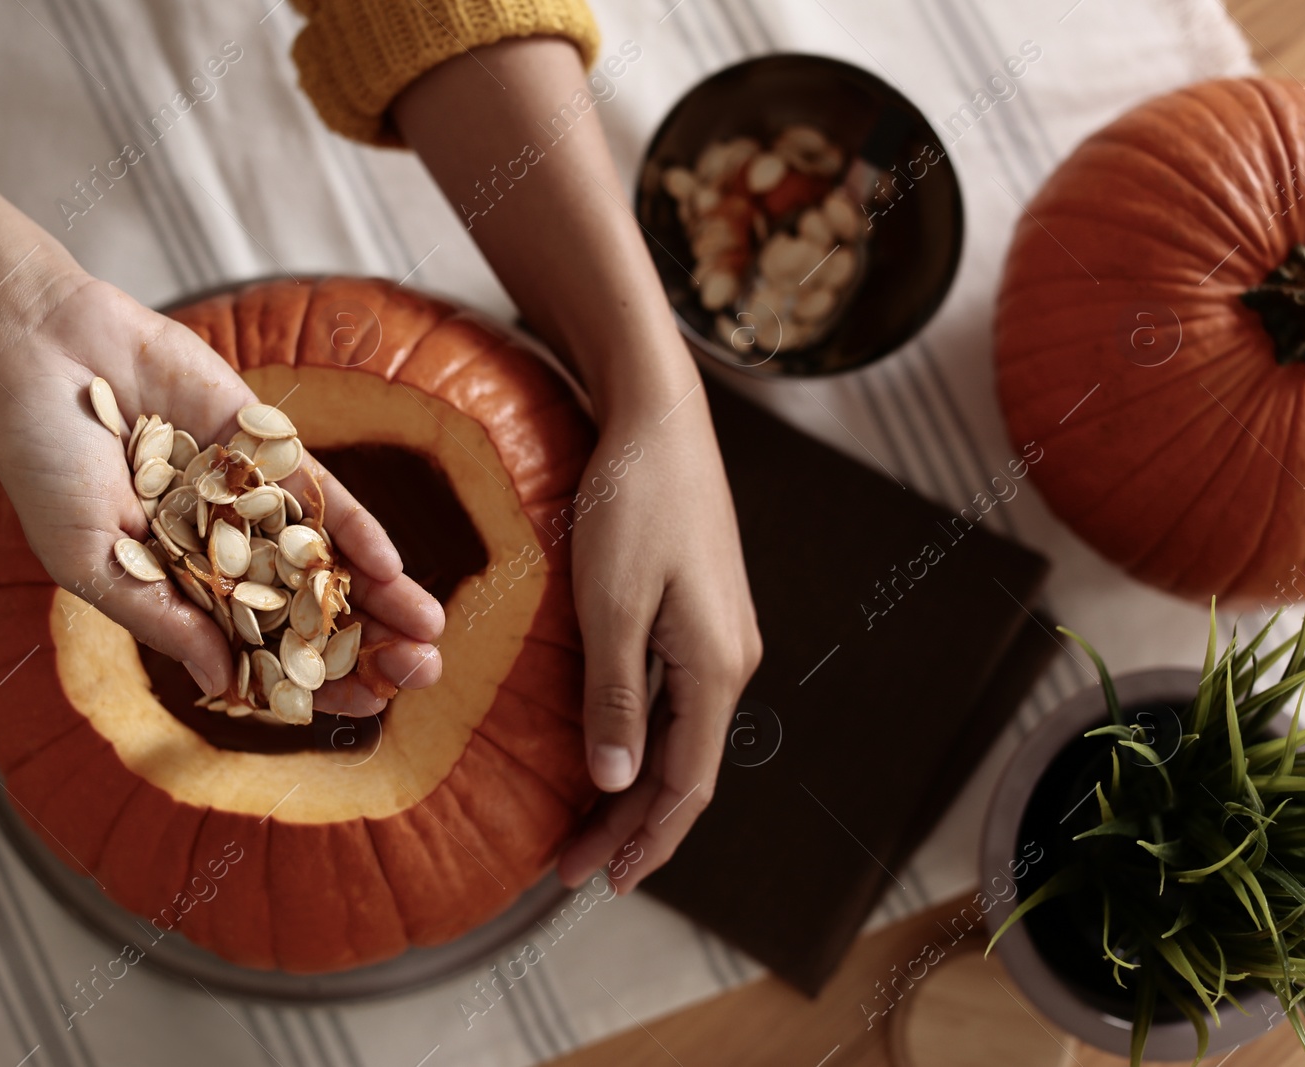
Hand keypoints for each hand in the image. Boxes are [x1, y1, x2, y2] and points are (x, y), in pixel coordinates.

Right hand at [0, 276, 445, 709]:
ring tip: (429, 633)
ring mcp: (252, 498)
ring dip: (380, 594)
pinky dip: (356, 530)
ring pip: (327, 557)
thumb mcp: (91, 560)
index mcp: (180, 588)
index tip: (362, 708)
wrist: (44, 355)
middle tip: (420, 675)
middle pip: (306, 608)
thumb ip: (162, 618)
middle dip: (364, 643)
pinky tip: (392, 567)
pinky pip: (323, 495)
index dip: (309, 680)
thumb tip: (226, 681)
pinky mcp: (268, 447)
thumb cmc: (45, 464)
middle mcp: (225, 548)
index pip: (257, 649)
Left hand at [555, 391, 761, 892]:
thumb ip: (618, 694)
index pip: (685, 786)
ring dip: (634, 790)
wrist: (660, 418)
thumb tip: (617, 779)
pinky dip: (641, 743)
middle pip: (685, 772)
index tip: (593, 878)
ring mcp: (718, 639)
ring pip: (680, 740)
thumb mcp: (613, 602)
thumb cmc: (633, 501)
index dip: (641, 840)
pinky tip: (610, 754)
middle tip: (574, 870)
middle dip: (632, 829)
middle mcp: (730, 662)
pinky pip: (675, 703)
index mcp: (716, 668)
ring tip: (587, 830)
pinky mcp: (699, 617)